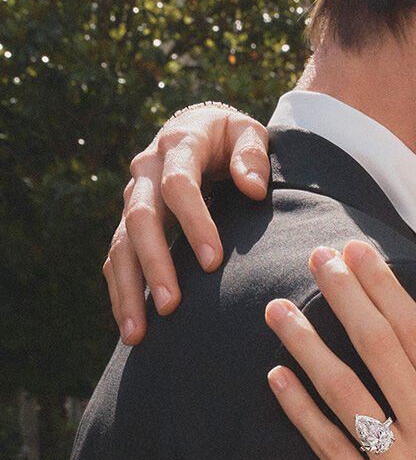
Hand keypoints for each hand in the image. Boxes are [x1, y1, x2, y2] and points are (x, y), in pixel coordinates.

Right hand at [105, 104, 268, 344]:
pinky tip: (130, 325)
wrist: (198, 127)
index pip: (179, 185)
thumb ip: (253, 154)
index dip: (195, 223)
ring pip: (120, 245)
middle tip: (170, 305)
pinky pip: (116, 258)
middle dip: (155, 264)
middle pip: (141, 219)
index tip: (213, 261)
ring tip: (137, 332)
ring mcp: (133, 197)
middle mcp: (147, 171)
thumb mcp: (249, 132)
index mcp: (179, 145)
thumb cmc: (232, 137)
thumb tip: (252, 187)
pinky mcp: (129, 221)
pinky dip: (121, 291)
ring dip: (128, 289)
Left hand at [263, 240, 415, 459]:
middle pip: (381, 348)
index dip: (388, 290)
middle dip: (347, 295)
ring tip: (279, 308)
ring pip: (346, 391)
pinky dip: (300, 411)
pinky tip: (276, 378)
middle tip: (320, 256)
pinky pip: (329, 449)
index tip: (364, 254)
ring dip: (309, 345)